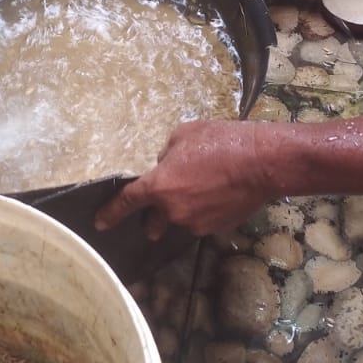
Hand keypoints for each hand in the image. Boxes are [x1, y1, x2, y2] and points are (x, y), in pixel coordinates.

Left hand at [95, 120, 278, 238]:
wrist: (262, 162)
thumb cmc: (222, 142)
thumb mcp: (185, 135)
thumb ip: (167, 154)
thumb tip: (166, 165)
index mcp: (159, 186)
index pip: (127, 203)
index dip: (111, 213)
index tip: (100, 223)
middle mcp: (172, 210)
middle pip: (153, 222)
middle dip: (154, 218)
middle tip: (165, 203)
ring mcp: (195, 223)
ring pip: (180, 220)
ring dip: (184, 209)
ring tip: (204, 187)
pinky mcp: (216, 228)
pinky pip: (201, 221)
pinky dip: (204, 210)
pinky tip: (219, 193)